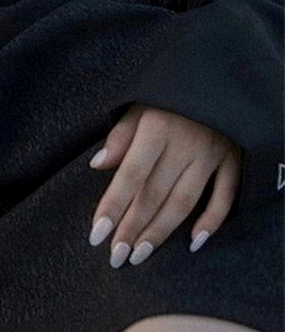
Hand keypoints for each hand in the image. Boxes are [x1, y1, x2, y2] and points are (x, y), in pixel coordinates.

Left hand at [89, 103, 239, 267]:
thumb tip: (98, 165)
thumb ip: (120, 136)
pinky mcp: (234, 160)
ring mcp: (212, 154)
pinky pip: (225, 196)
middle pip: (155, 194)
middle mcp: (185, 144)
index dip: (113, 206)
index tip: (97, 235)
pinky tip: (193, 242)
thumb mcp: (139, 103)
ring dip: (162, 231)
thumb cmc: (169, 93)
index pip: (131, 175)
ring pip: (185, 201)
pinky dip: (211, 221)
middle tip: (117, 256)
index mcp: (157, 127)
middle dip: (133, 228)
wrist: (218, 74)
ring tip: (141, 254)